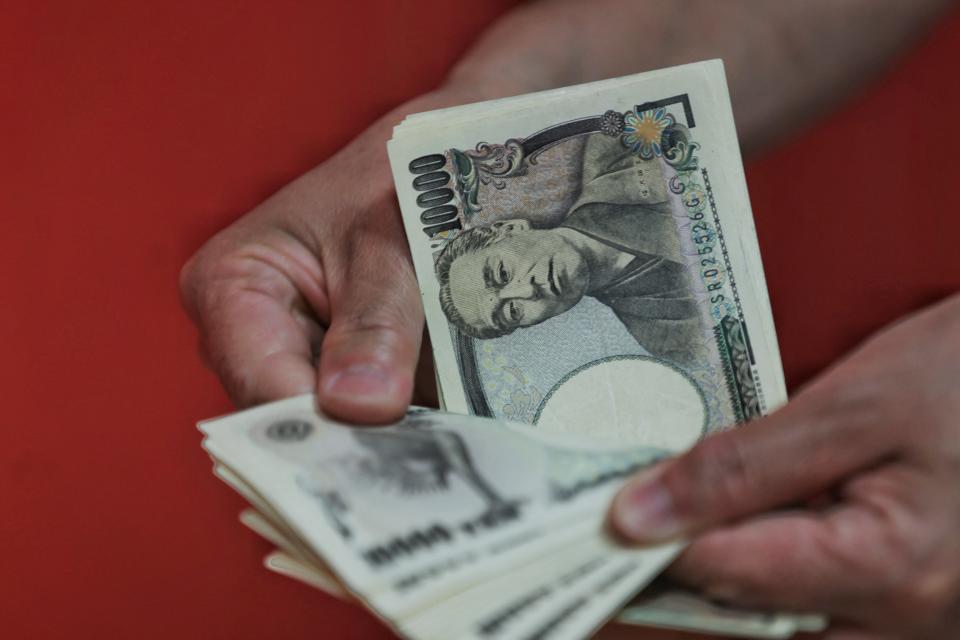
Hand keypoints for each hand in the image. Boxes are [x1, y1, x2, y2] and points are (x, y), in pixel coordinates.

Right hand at [179, 95, 457, 421]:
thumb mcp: (388, 239)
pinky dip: (410, 431)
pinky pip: (373, 426)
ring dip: (392, 439)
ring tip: (446, 441)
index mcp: (229, 287)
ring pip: (339, 429)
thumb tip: (359, 406)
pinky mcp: (348, 382)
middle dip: (358, 435)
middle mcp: (252, 339)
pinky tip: (450, 434)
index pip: (259, 380)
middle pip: (295, 416)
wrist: (435, 167)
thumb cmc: (396, 178)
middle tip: (425, 450)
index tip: (381, 438)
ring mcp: (301, 365)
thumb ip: (377, 320)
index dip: (318, 420)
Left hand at [609, 294, 959, 638]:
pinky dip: (775, 554)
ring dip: (730, 553)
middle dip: (687, 547)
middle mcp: (905, 618)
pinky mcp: (913, 601)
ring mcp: (915, 619)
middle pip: (747, 601)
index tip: (598, 504)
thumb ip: (744, 467)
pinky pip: (819, 597)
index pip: (722, 572)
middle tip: (635, 495)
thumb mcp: (856, 405)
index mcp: (888, 568)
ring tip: (691, 496)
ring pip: (780, 606)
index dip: (652, 536)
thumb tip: (640, 512)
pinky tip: (759, 511)